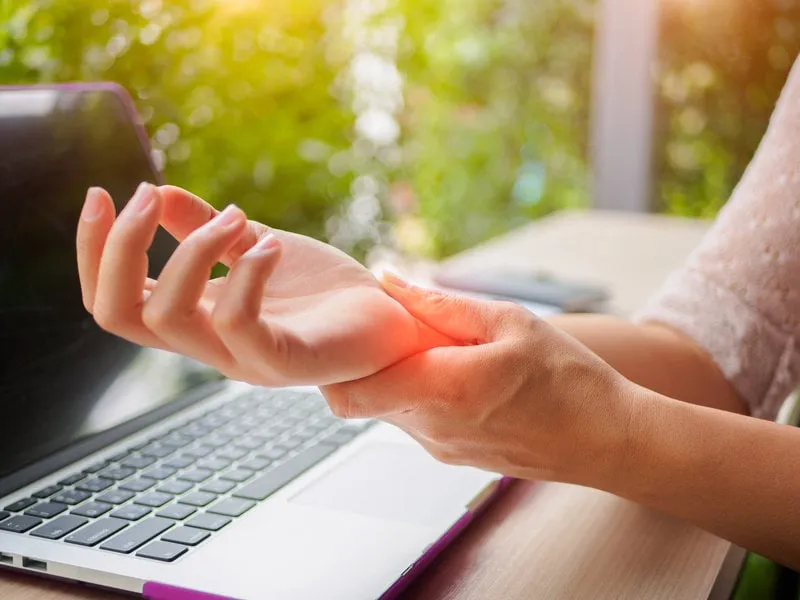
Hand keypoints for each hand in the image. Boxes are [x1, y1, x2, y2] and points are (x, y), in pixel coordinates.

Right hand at [76, 183, 446, 385]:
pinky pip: (239, 324)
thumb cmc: (323, 290)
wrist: (389, 321)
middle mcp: (209, 345)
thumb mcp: (257, 246)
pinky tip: (270, 246)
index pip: (113, 301)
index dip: (94, 250)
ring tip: (235, 219)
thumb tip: (157, 192)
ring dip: (188, 252)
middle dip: (119, 247)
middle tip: (147, 195)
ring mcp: (244, 359)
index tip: (101, 193)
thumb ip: (206, 229)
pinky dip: (245, 273)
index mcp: (197, 318)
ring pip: (169, 319)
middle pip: (120, 314)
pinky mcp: (286, 363)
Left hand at [323, 274, 636, 483]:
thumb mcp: (508, 323)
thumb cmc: (568, 377)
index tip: (351, 325)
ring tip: (428, 345)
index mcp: (442, 389)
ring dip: (392, 376)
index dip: (335, 359)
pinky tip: (450, 371)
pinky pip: (413, 421)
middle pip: (359, 400)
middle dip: (361, 362)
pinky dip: (415, 393)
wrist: (608, 439)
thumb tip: (387, 279)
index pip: (349, 390)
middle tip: (387, 327)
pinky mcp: (452, 456)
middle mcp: (431, 428)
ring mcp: (440, 448)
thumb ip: (439, 303)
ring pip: (385, 409)